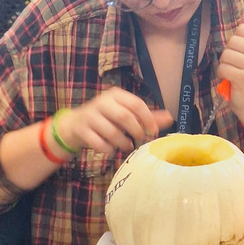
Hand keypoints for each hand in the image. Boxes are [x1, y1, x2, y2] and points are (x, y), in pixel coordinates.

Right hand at [57, 87, 173, 155]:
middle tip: (140, 140)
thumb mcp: (124, 114)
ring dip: (123, 143)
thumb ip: (146, 116)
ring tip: (126, 146)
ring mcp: (90, 116)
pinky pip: (98, 143)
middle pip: (125, 117)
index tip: (153, 132)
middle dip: (136, 132)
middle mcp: (102, 102)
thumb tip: (170, 117)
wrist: (74, 125)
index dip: (148, 119)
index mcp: (116, 95)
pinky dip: (108, 149)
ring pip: (112, 132)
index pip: (137, 104)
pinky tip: (110, 149)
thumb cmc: (105, 119)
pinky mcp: (81, 130)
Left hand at [217, 11, 243, 125]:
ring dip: (225, 65)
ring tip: (234, 72)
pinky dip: (222, 74)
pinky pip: (223, 67)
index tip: (243, 54)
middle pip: (233, 41)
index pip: (242, 29)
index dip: (236, 41)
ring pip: (226, 54)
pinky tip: (231, 80)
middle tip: (237, 65)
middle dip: (229, 53)